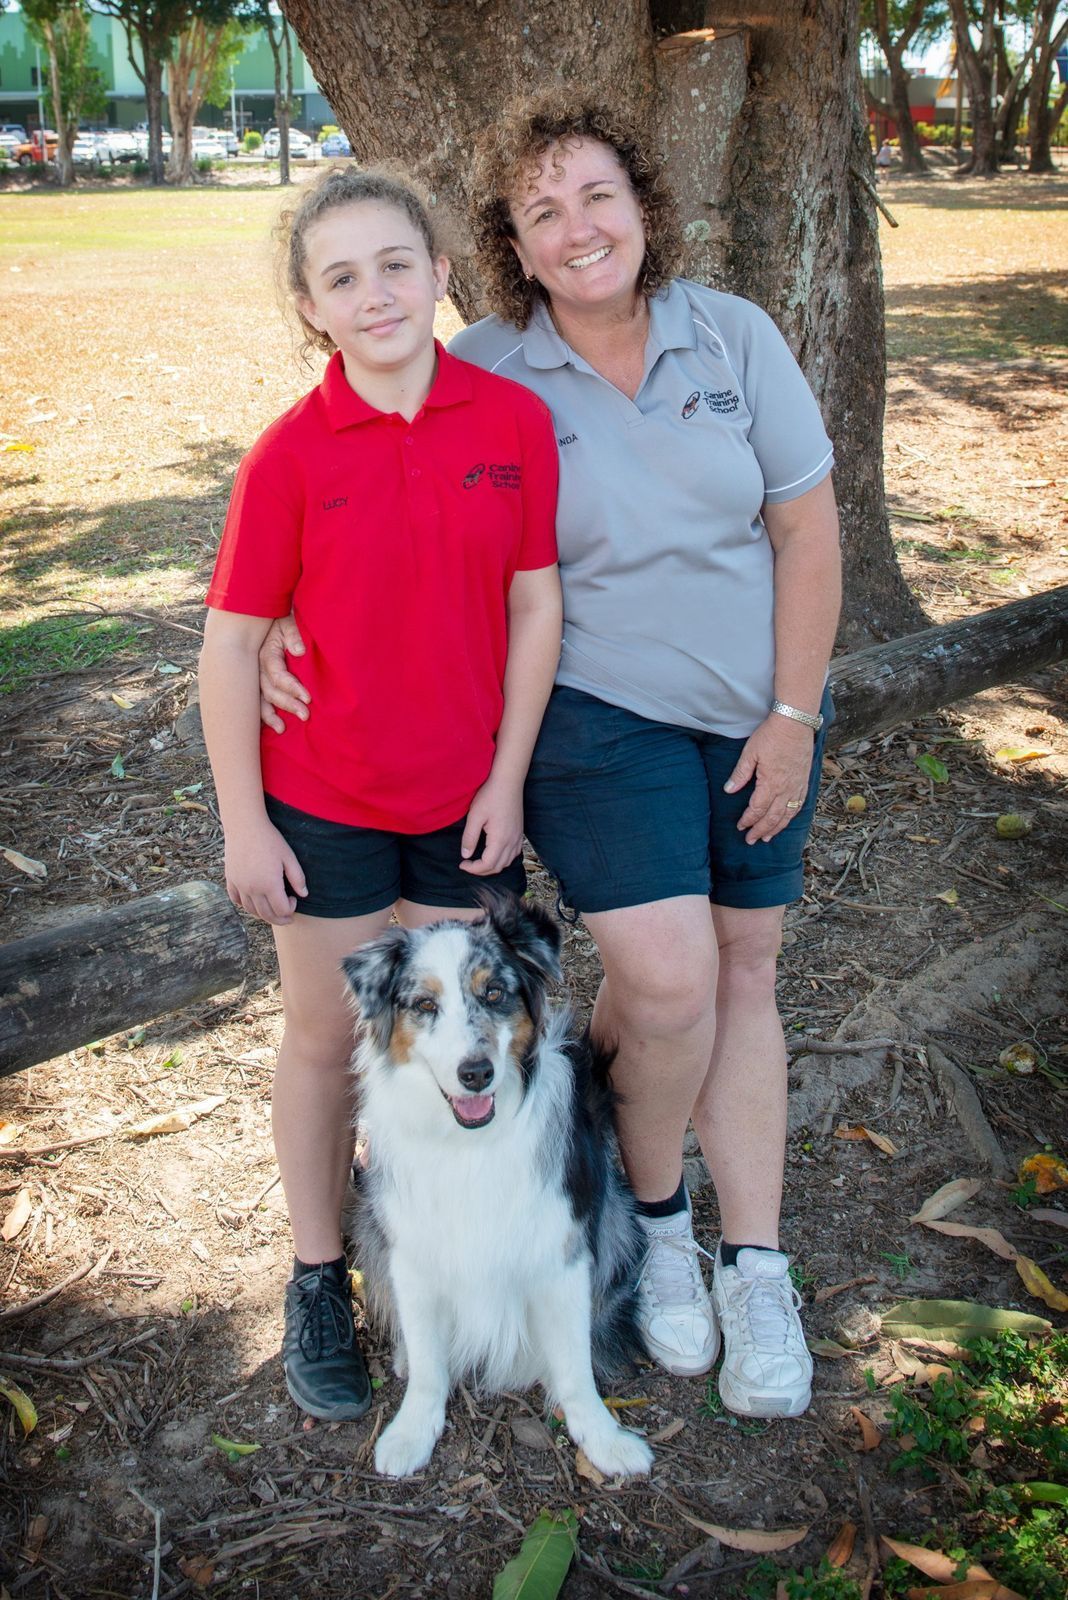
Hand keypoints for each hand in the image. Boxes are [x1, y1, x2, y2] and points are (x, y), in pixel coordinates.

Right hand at [224, 818, 307, 923]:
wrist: (245, 826)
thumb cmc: (270, 839)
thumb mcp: (289, 857)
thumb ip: (298, 878)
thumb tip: (304, 894)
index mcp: (269, 884)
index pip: (281, 910)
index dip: (291, 909)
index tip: (295, 899)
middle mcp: (252, 889)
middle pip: (266, 915)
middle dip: (279, 919)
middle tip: (287, 917)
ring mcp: (239, 885)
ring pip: (251, 910)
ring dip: (263, 914)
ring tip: (272, 909)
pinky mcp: (231, 879)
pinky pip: (236, 900)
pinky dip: (245, 905)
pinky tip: (254, 901)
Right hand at [259, 614, 309, 732]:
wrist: (265, 614)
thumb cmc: (281, 618)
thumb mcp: (288, 620)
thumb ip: (294, 634)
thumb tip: (299, 651)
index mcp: (266, 652)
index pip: (277, 675)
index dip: (292, 687)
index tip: (308, 698)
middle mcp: (256, 666)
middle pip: (269, 690)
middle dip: (287, 704)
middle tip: (305, 715)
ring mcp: (254, 674)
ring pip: (259, 698)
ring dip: (269, 715)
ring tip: (282, 729)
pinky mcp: (256, 679)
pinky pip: (255, 699)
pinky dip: (261, 713)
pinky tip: (269, 725)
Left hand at [458, 776, 523, 875]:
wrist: (508, 781)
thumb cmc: (490, 796)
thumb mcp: (474, 816)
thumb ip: (469, 837)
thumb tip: (465, 855)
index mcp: (500, 839)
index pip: (487, 864)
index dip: (473, 869)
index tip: (462, 863)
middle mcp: (512, 841)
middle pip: (498, 867)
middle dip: (481, 870)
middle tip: (468, 864)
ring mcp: (518, 837)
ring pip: (507, 862)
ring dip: (492, 866)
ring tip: (478, 862)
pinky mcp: (520, 833)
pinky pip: (514, 854)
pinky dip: (503, 859)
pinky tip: (494, 853)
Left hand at [724, 715, 814, 843]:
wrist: (795, 723)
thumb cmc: (771, 735)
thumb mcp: (750, 753)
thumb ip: (740, 774)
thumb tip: (728, 790)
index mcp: (771, 783)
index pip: (757, 809)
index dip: (748, 820)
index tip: (740, 827)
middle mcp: (786, 788)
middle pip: (773, 817)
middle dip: (761, 830)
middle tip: (751, 840)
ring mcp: (797, 785)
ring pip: (787, 814)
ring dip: (777, 828)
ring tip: (767, 837)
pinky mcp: (804, 780)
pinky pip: (799, 804)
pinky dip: (791, 816)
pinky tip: (786, 820)